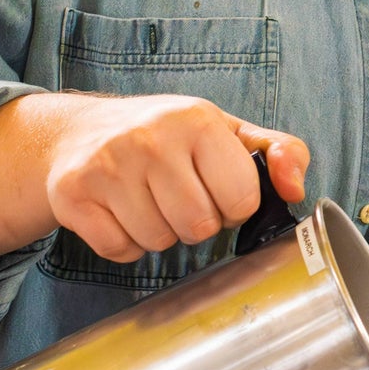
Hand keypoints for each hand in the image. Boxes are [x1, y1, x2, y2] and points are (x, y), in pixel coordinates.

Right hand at [46, 95, 309, 263]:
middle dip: (197, 224)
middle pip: (199, 227)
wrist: (81, 132)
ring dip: (160, 234)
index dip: (235, 205)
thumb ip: (280, 153)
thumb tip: (295, 189)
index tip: (217, 190)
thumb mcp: (228, 133)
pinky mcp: (73, 194)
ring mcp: (107, 165)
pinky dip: (125, 243)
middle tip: (181, 198)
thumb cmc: (168, 137)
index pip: (241, 199)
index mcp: (198, 120)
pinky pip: (119, 250)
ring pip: (158, 242)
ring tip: (150, 201)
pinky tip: (121, 213)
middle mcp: (151, 137)